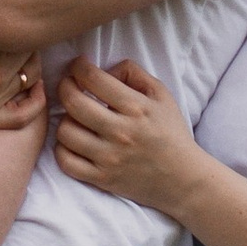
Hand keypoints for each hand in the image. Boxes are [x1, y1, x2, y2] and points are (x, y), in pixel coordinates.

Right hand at [0, 8, 45, 138]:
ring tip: (16, 55)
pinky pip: (22, 116)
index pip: (27, 24)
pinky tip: (29, 88)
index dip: (21, 17)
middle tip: (13, 33)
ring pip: (29, 76)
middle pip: (32, 49)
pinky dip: (33, 101)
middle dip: (24, 40)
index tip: (12, 13)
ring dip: (27, 64)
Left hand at [55, 58, 201, 211]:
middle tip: (69, 86)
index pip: (94, 79)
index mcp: (136, 108)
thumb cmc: (171, 132)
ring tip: (74, 117)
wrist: (182, 178)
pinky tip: (73, 142)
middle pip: (73, 102)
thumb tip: (103, 69)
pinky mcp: (102, 178)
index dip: (78, 67)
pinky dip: (63, 149)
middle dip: (64, 87)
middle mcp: (121, 132)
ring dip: (65, 120)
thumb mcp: (161, 95)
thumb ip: (133, 73)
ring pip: (65, 132)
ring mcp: (109, 158)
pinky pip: (66, 162)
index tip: (78, 66)